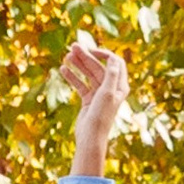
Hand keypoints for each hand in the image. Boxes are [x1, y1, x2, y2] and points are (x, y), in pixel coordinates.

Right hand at [61, 34, 130, 174]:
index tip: (90, 50)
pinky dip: (72, 77)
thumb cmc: (101, 117)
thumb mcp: (107, 94)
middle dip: (86, 57)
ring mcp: (99, 94)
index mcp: (120, 86)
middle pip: (99, 67)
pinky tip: (63, 69)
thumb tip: (113, 58)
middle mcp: (111, 88)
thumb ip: (110, 75)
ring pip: (88, 74)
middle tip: (72, 47)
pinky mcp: (88, 99)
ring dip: (78, 65)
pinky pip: (80, 84)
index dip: (103, 54)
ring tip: (66, 56)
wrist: (90, 137)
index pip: (115, 62)